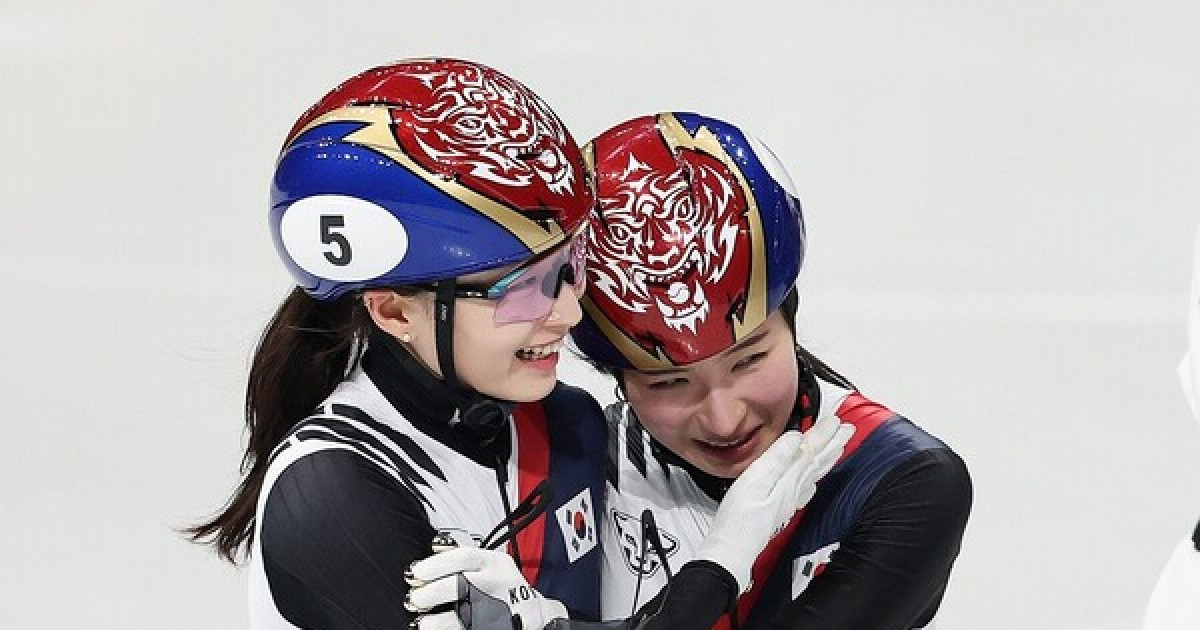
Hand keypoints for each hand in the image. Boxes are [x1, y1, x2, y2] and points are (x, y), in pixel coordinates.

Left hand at [406, 540, 567, 629]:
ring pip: (461, 614)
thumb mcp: (492, 565)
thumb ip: (465, 560)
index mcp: (495, 563)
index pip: (462, 557)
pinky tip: (436, 629)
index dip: (434, 565)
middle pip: (458, 585)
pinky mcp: (497, 627)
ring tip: (423, 621)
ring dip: (436, 620)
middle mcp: (498, 584)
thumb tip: (430, 555)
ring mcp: (498, 608)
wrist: (537, 616)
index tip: (417, 573)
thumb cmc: (507, 590)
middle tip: (416, 598)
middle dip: (430, 593)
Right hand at [693, 413, 853, 593]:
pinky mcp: (780, 509)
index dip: (824, 433)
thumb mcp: (757, 479)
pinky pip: (805, 488)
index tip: (836, 420)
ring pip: (815, 474)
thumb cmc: (740, 516)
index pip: (811, 450)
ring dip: (828, 458)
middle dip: (834, 443)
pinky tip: (813, 482)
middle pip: (818, 462)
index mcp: (789, 478)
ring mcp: (789, 500)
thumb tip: (796, 438)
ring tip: (838, 448)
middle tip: (848, 429)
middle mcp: (794, 489)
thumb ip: (778, 457)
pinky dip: (813, 479)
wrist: (734, 547)